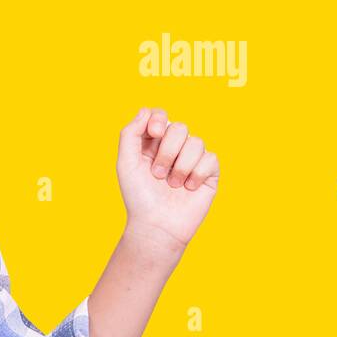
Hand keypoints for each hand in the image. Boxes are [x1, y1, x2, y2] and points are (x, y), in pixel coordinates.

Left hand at [117, 108, 218, 253]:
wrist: (157, 225)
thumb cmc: (139, 196)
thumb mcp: (126, 163)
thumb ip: (131, 134)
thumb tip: (146, 110)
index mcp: (152, 144)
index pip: (160, 116)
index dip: (159, 119)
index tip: (154, 133)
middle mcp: (173, 149)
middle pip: (179, 127)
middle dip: (167, 151)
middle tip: (157, 174)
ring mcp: (192, 159)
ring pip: (196, 142)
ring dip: (180, 166)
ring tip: (171, 185)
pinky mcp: (209, 172)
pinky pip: (210, 158)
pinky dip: (196, 174)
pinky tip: (188, 189)